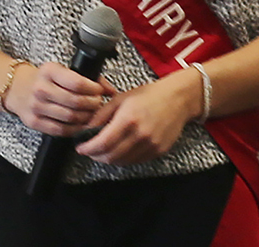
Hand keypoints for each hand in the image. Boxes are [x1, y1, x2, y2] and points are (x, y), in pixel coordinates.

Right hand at [6, 62, 116, 136]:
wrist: (17, 88)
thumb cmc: (44, 78)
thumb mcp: (61, 70)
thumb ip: (87, 78)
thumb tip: (111, 90)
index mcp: (49, 71)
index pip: (77, 83)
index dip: (93, 89)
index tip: (99, 91)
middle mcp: (41, 88)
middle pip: (75, 102)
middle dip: (92, 104)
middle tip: (98, 103)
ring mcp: (36, 106)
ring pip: (69, 117)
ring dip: (85, 117)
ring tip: (91, 113)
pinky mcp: (34, 122)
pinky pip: (60, 130)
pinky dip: (74, 129)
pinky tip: (80, 124)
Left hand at [75, 68, 201, 165]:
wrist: (177, 99)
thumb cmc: (149, 95)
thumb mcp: (121, 98)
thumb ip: (102, 114)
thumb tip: (86, 128)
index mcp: (129, 118)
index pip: (103, 143)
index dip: (88, 148)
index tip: (80, 147)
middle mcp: (140, 135)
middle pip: (111, 157)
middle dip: (95, 156)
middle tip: (89, 149)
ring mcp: (150, 145)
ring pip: (122, 162)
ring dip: (109, 158)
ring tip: (103, 149)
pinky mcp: (158, 152)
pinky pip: (135, 161)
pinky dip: (123, 158)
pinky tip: (120, 148)